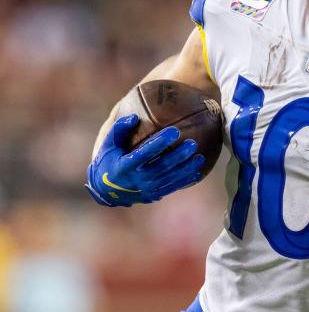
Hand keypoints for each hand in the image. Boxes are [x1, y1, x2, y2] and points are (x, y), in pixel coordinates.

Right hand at [85, 114, 204, 206]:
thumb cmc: (109, 161)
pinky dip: (185, 180)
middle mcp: (137, 179)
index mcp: (125, 166)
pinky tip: (197, 172)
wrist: (107, 191)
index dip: (160, 142)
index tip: (174, 131)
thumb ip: (119, 129)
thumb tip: (134, 116)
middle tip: (192, 144)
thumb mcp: (109, 145)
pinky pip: (172, 187)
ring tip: (200, 157)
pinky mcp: (154, 194)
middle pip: (162, 166)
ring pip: (170, 178)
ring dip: (186, 168)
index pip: (145, 153)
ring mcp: (146, 188)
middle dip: (179, 156)